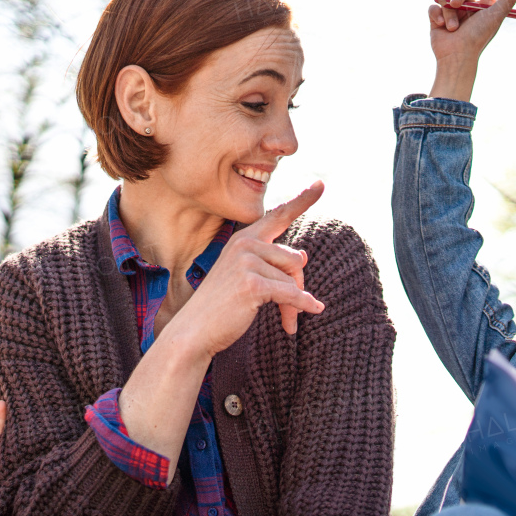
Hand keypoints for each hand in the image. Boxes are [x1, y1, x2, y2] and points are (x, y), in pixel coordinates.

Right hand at [173, 182, 325, 359]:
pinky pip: (290, 294)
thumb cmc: (221, 306)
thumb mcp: (247, 278)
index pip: (277, 216)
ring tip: (288, 320)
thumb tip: (304, 254)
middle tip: (296, 307)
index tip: (320, 184)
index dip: (302, 200)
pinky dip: (301, 307)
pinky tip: (309, 315)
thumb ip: (273, 263)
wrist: (194, 330)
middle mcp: (244, 244)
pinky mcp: (252, 284)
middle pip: (293, 259)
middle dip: (298, 285)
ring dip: (295, 303)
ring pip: (291, 280)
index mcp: (243, 240)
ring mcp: (246, 262)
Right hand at [428, 0, 515, 101]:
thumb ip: (507, 1)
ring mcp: (452, 13)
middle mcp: (468, 8)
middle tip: (457, 5)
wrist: (457, 56)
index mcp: (484, 6)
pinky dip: (436, 15)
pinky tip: (440, 26)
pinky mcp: (437, 19)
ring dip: (449, 12)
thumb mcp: (495, 17)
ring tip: (452, 28)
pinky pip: (433, 7)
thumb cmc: (478, 38)